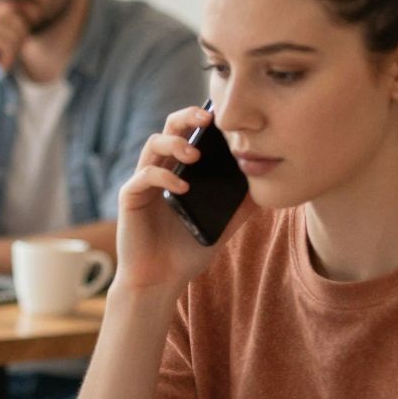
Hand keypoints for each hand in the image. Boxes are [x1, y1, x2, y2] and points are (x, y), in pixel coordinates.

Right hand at [0, 2, 26, 90]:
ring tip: (1, 64)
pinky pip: (10, 45)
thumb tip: (28, 25)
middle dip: (18, 43)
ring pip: (16, 34)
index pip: (13, 14)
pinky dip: (8, 59)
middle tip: (7, 59)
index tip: (8, 51)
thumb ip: (3, 31)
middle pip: (18, 22)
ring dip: (13, 54)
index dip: (17, 33)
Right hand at [111, 105, 227, 297]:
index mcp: (179, 172)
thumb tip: (267, 183)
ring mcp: (143, 183)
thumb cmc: (187, 252)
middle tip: (208, 117)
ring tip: (195, 154)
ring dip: (174, 143)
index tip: (224, 116)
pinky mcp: (130, 198)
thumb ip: (240, 204)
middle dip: (186, 117)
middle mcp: (159, 171)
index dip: (202, 120)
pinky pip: (143, 177)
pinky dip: (162, 177)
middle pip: (168, 129)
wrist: (160, 281)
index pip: (189, 134)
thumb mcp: (224, 225)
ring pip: (152, 146)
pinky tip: (182, 188)